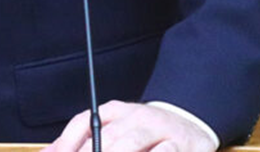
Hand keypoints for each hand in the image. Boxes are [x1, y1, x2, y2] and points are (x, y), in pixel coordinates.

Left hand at [50, 101, 217, 151]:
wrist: (191, 120)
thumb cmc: (145, 132)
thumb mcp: (114, 129)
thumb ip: (83, 140)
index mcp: (114, 112)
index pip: (84, 123)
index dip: (68, 142)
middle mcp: (135, 116)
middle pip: (106, 137)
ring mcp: (158, 129)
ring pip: (131, 142)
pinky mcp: (182, 144)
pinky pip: (164, 151)